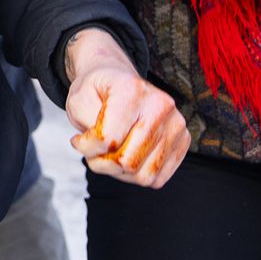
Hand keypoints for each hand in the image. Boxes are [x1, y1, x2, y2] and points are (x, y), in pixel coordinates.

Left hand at [63, 28, 187, 188]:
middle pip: (128, 161)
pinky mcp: (183, 140)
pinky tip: (127, 156)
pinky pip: (158, 178)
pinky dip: (136, 175)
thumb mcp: (77, 101)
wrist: (118, 80)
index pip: (108, 139)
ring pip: (144, 175)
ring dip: (120, 173)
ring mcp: (176, 123)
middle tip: (94, 151)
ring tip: (110, 154)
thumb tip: (105, 151)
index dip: (86, 147)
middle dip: (102, 163)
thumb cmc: (97, 92)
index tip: (79, 140)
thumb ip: (86, 127)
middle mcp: (160, 105)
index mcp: (131, 89)